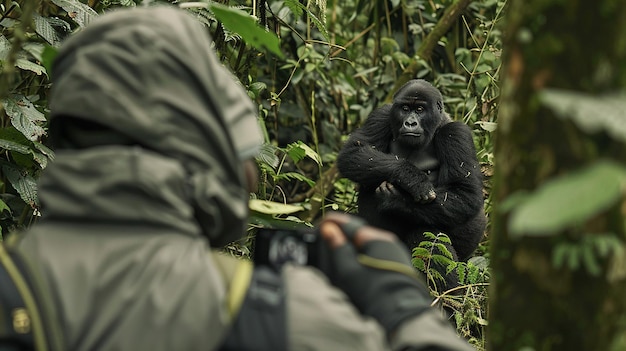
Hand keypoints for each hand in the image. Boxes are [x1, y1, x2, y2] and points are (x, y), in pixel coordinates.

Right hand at [318, 212, 431, 334]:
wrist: (401, 314)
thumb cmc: (373, 293)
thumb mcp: (349, 271)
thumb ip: (338, 248)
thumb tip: (328, 229)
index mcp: (376, 238)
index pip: (349, 224)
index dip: (332, 223)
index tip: (320, 226)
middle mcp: (388, 241)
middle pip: (360, 231)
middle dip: (343, 232)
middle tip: (326, 237)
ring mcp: (395, 251)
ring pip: (369, 241)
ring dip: (354, 243)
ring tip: (339, 249)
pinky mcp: (399, 263)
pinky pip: (377, 251)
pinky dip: (364, 252)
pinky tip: (356, 260)